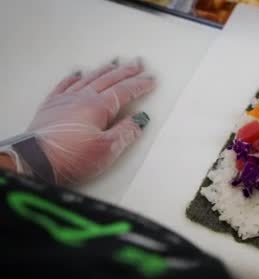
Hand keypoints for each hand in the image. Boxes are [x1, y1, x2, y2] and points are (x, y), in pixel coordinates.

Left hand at [5, 58, 155, 184]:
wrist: (35, 161)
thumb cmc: (70, 157)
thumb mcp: (107, 150)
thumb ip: (125, 133)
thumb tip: (139, 121)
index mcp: (98, 107)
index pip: (124, 91)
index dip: (140, 85)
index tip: (150, 80)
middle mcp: (81, 98)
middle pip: (108, 80)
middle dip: (126, 71)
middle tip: (138, 64)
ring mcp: (64, 101)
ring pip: (89, 78)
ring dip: (104, 70)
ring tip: (114, 63)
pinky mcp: (51, 107)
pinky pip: (65, 85)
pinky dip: (74, 77)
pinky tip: (78, 73)